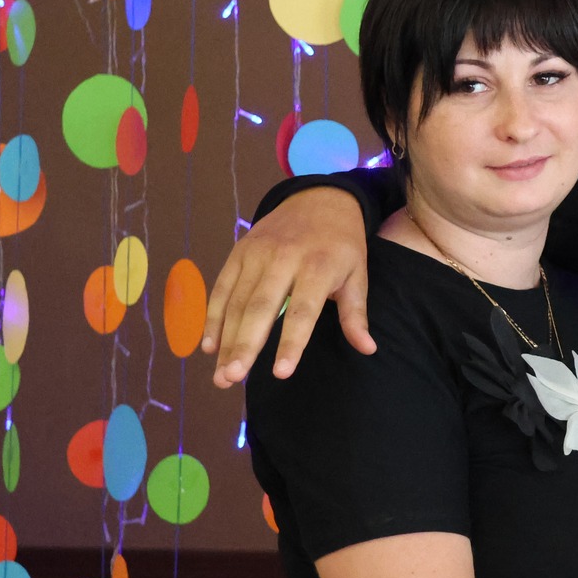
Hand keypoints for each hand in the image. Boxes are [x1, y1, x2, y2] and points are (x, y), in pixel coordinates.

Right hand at [201, 188, 372, 387]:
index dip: (291, 343)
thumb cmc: (342, 245)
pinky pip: (221, 288)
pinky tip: (209, 346)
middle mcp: (283, 259)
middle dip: (244, 345)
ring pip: (236, 303)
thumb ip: (355, 314)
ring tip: (221, 376)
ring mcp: (257, 254)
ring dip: (225, 340)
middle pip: (260, 308)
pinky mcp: (239, 251)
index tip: (280, 373)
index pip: (303, 312)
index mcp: (318, 267)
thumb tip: (368, 349)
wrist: (319, 199)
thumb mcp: (357, 274)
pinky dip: (212, 318)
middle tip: (231, 379)